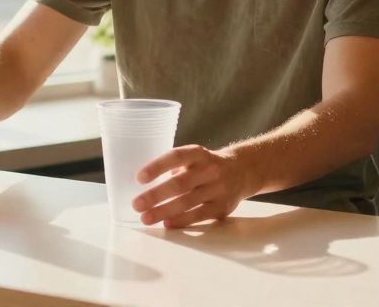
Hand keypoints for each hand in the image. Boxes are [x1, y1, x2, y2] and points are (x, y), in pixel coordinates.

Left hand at [131, 145, 258, 228]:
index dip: (157, 166)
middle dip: (156, 195)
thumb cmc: (206, 165)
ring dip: (164, 212)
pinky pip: (199, 216)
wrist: (242, 171)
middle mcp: (210, 170)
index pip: (176, 157)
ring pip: (187, 202)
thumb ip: (174, 167)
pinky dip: (181, 220)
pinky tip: (166, 224)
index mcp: (199, 154)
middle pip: (180, 184)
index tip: (139, 178)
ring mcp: (218, 189)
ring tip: (145, 218)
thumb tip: (144, 184)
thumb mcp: (193, 157)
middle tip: (136, 204)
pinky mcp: (222, 207)